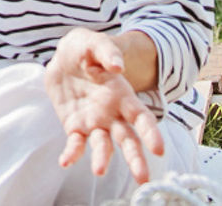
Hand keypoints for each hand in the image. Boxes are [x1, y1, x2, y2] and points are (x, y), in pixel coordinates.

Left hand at [44, 28, 163, 184]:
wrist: (63, 58)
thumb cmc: (85, 49)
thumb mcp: (94, 43)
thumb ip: (107, 52)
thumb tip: (117, 67)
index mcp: (123, 96)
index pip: (142, 117)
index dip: (151, 133)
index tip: (159, 150)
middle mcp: (113, 114)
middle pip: (128, 139)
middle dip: (136, 158)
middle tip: (143, 178)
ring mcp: (94, 122)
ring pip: (103, 145)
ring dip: (103, 158)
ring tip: (99, 171)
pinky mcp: (75, 126)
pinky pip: (75, 143)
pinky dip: (72, 153)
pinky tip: (65, 162)